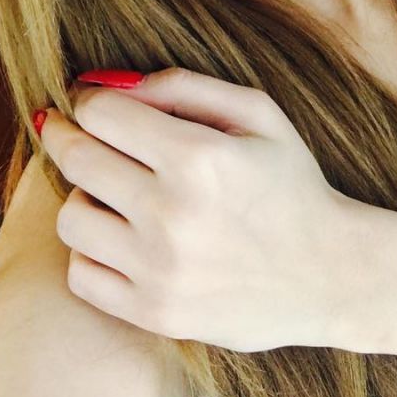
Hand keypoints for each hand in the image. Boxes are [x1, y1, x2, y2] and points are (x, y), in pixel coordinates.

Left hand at [37, 67, 355, 352]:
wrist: (330, 272)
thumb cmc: (290, 182)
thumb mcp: (257, 113)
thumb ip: (182, 85)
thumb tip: (108, 83)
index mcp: (198, 157)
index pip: (100, 114)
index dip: (87, 101)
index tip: (91, 103)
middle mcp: (172, 214)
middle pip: (76, 159)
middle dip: (65, 135)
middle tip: (70, 131)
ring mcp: (159, 270)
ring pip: (70, 218)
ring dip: (83, 196)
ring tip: (111, 191)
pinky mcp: (154, 313)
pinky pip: (81, 274)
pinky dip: (91, 250)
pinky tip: (120, 237)